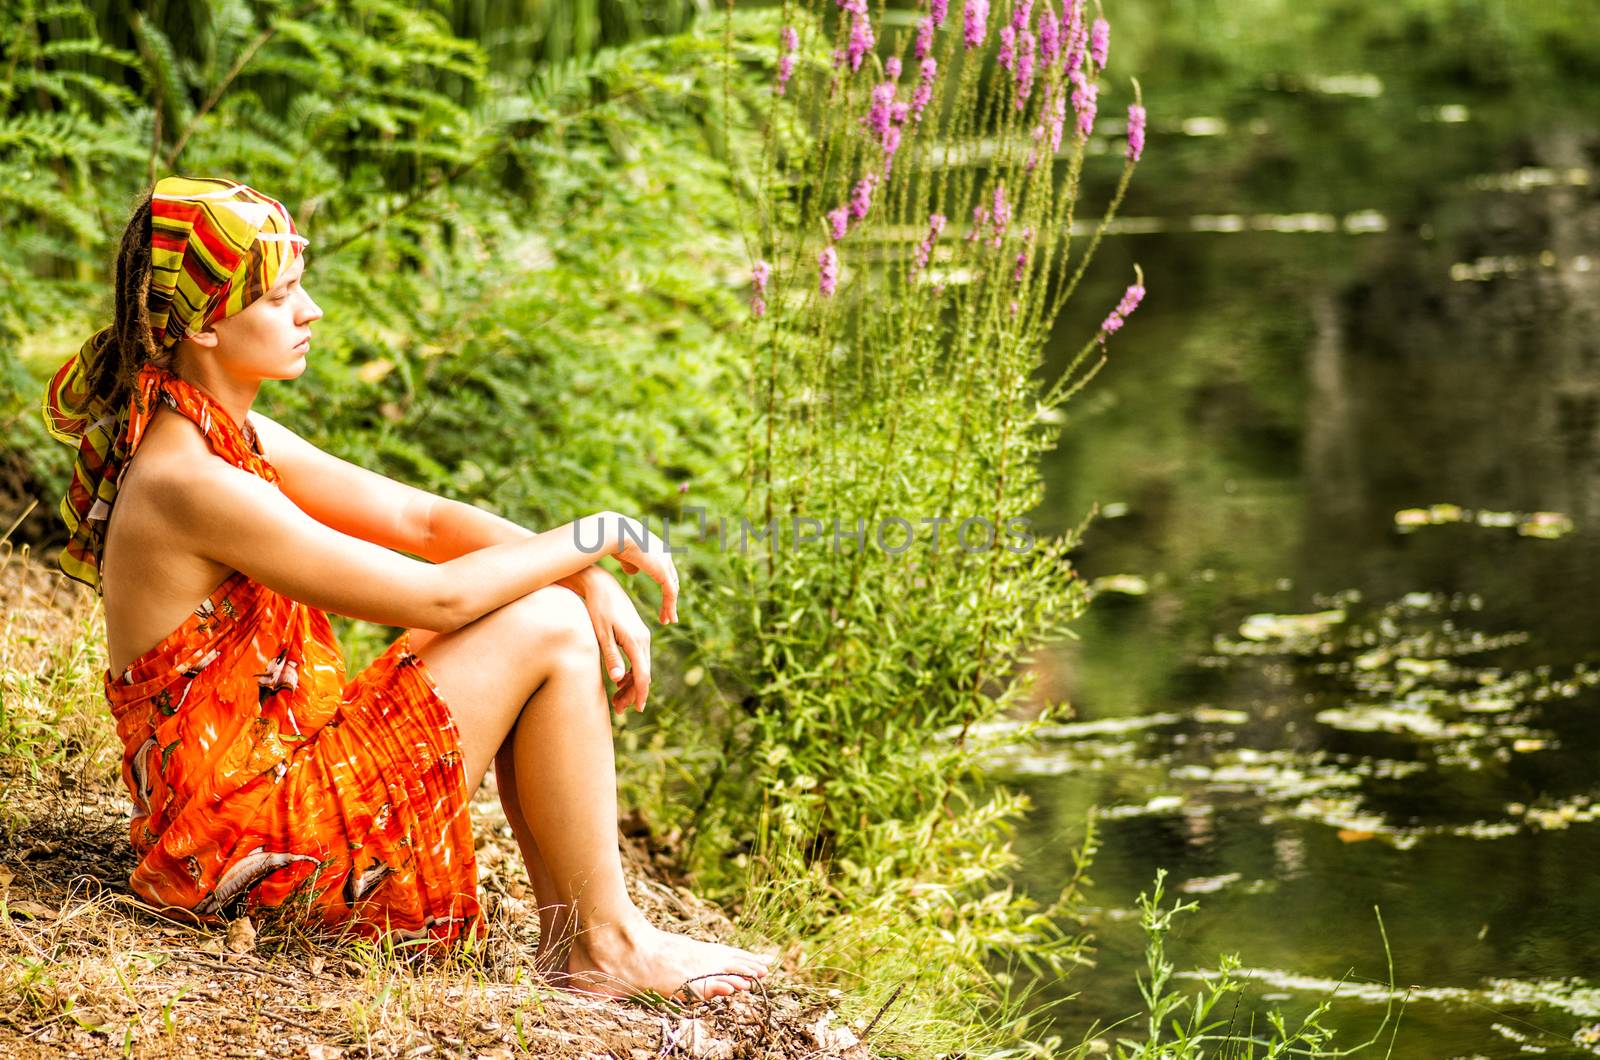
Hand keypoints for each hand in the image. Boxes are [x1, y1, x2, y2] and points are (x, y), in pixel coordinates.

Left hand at [567, 566, 654, 713]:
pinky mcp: (636, 633)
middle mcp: (643, 639)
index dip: (640, 694)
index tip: (637, 709)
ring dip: (630, 684)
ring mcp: (642, 635)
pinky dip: (630, 672)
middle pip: (643, 673)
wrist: (602, 586)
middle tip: (619, 709)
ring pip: (641, 667)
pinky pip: (638, 658)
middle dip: (632, 693)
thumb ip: (611, 656)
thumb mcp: (601, 633)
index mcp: (636, 641)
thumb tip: (617, 680)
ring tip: (616, 700)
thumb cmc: (597, 609)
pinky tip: (619, 681)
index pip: (642, 674)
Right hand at [604, 512, 679, 624]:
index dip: (664, 585)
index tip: (662, 599)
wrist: (616, 533)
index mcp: (657, 549)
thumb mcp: (623, 554)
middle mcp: (665, 555)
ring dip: (670, 606)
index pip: (665, 571)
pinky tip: (667, 618)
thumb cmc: (614, 541)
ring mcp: (665, 563)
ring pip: (672, 589)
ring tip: (668, 620)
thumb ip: (630, 564)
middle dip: (670, 598)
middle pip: (671, 581)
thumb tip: (633, 572)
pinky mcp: (663, 572)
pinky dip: (669, 607)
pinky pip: (670, 593)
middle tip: (668, 614)